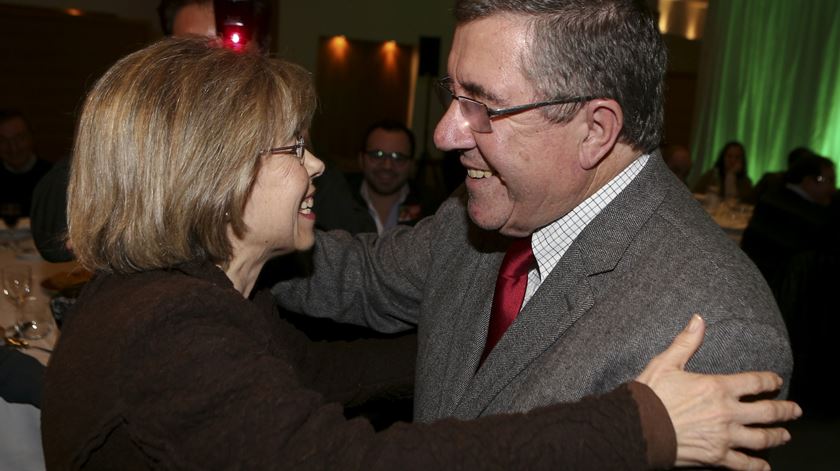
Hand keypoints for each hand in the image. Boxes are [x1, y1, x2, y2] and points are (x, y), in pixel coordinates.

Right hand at [637, 315, 801, 470]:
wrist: (637, 428)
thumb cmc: (649, 396)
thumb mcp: (665, 363)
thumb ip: (686, 342)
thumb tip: (698, 319)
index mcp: (717, 387)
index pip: (754, 383)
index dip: (769, 380)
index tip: (777, 381)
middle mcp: (727, 413)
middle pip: (767, 412)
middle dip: (785, 410)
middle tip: (795, 410)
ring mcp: (724, 437)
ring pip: (761, 438)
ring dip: (777, 436)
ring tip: (785, 436)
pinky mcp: (716, 457)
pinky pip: (744, 464)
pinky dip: (757, 466)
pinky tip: (764, 466)